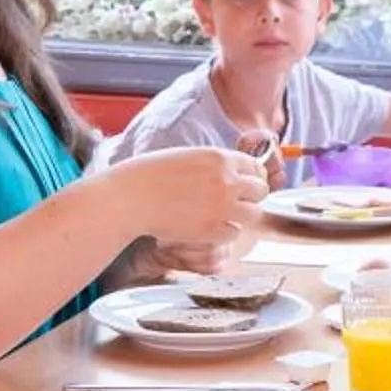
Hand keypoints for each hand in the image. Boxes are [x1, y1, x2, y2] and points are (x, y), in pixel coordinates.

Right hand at [115, 145, 267, 252]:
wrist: (130, 198)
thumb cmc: (149, 175)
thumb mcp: (188, 156)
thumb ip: (214, 165)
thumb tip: (233, 175)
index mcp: (220, 157)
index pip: (255, 167)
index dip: (251, 177)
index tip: (244, 184)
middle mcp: (227, 180)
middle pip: (260, 190)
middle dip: (250, 196)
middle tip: (235, 202)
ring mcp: (222, 207)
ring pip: (253, 213)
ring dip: (241, 215)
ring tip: (222, 216)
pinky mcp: (213, 230)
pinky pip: (234, 233)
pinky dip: (225, 232)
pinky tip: (209, 227)